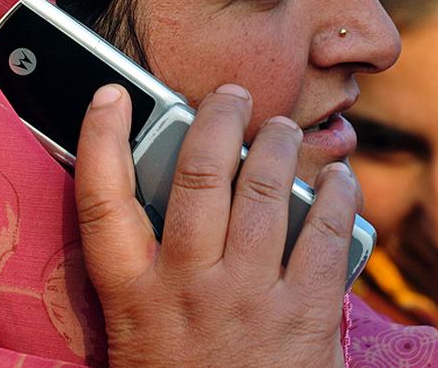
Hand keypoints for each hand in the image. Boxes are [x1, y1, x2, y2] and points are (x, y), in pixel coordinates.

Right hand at [74, 83, 357, 366]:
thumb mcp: (139, 341)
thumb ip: (146, 280)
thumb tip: (165, 208)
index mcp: (134, 297)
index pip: (102, 201)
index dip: (100, 137)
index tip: (111, 95)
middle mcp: (188, 285)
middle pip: (200, 174)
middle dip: (218, 119)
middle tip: (230, 96)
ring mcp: (250, 296)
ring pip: (265, 188)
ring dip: (278, 144)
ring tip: (282, 128)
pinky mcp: (306, 312)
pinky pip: (325, 229)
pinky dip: (335, 192)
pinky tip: (337, 178)